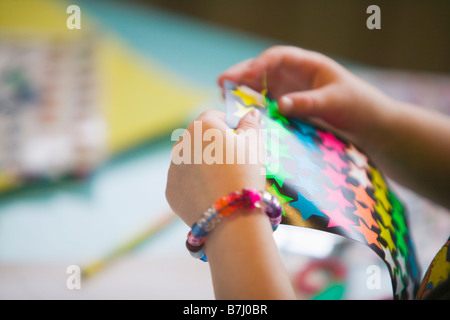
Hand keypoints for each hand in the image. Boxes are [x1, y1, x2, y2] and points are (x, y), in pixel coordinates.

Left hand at [165, 109, 264, 225]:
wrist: (230, 215)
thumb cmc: (245, 172)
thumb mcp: (255, 144)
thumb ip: (251, 124)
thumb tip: (251, 113)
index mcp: (201, 126)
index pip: (214, 116)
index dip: (229, 125)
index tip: (240, 139)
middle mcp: (181, 143)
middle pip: (199, 138)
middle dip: (214, 146)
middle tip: (233, 163)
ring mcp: (173, 168)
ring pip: (189, 160)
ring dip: (202, 165)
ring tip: (222, 182)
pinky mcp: (170, 190)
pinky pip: (184, 182)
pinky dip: (195, 185)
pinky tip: (211, 195)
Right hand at [218, 45, 391, 145]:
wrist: (368, 125)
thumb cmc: (358, 106)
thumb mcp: (335, 102)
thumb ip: (307, 103)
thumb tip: (279, 105)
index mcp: (308, 64)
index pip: (278, 57)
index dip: (259, 64)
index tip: (245, 75)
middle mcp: (295, 75)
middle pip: (263, 70)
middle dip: (242, 74)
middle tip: (221, 83)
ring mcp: (290, 91)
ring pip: (260, 87)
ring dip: (242, 91)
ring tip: (224, 97)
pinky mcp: (288, 108)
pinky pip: (265, 104)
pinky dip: (252, 107)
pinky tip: (240, 113)